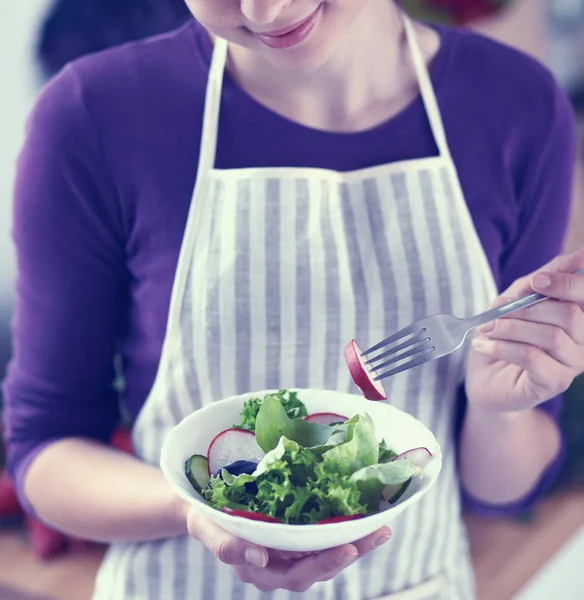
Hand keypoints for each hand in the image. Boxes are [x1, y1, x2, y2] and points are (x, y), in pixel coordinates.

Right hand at [186, 508, 390, 591]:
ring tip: (381, 528)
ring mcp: (288, 553)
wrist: (205, 508)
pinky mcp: (293, 536)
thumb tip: (258, 556)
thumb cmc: (204, 517)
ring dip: (354, 543)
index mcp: (260, 569)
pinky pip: (320, 538)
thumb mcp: (207, 527)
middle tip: (376, 535)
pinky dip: (342, 530)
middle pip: (319, 566)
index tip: (346, 549)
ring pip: (325, 554)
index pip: (297, 573)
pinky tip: (362, 516)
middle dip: (350, 552)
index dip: (323, 564)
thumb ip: (225, 545)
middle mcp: (279, 566)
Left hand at [466, 248, 583, 411]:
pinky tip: (482, 344)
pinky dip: (501, 346)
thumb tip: (579, 254)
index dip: (566, 283)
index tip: (536, 280)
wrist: (484, 379)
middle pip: (570, 314)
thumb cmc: (504, 335)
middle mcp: (583, 340)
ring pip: (550, 335)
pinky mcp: (554, 383)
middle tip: (494, 311)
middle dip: (525, 308)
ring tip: (484, 328)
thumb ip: (544, 277)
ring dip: (509, 327)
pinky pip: (531, 356)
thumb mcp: (518, 298)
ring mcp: (573, 364)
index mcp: (579, 315)